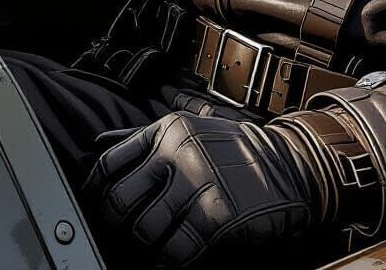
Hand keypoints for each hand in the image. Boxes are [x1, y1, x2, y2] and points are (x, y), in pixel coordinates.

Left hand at [81, 111, 323, 268]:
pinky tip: (175, 257)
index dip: (96, 191)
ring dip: (147, 247)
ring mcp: (198, 181)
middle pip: (120, 199)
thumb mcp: (189, 129)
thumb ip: (145, 138)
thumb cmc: (232, 149)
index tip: (96, 207)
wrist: (289, 162)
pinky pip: (178, 249)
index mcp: (167, 130)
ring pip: (145, 229)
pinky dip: (171, 260)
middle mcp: (178, 151)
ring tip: (156, 248)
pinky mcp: (218, 213)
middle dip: (117, 225)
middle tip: (127, 235)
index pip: (110, 162)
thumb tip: (97, 140)